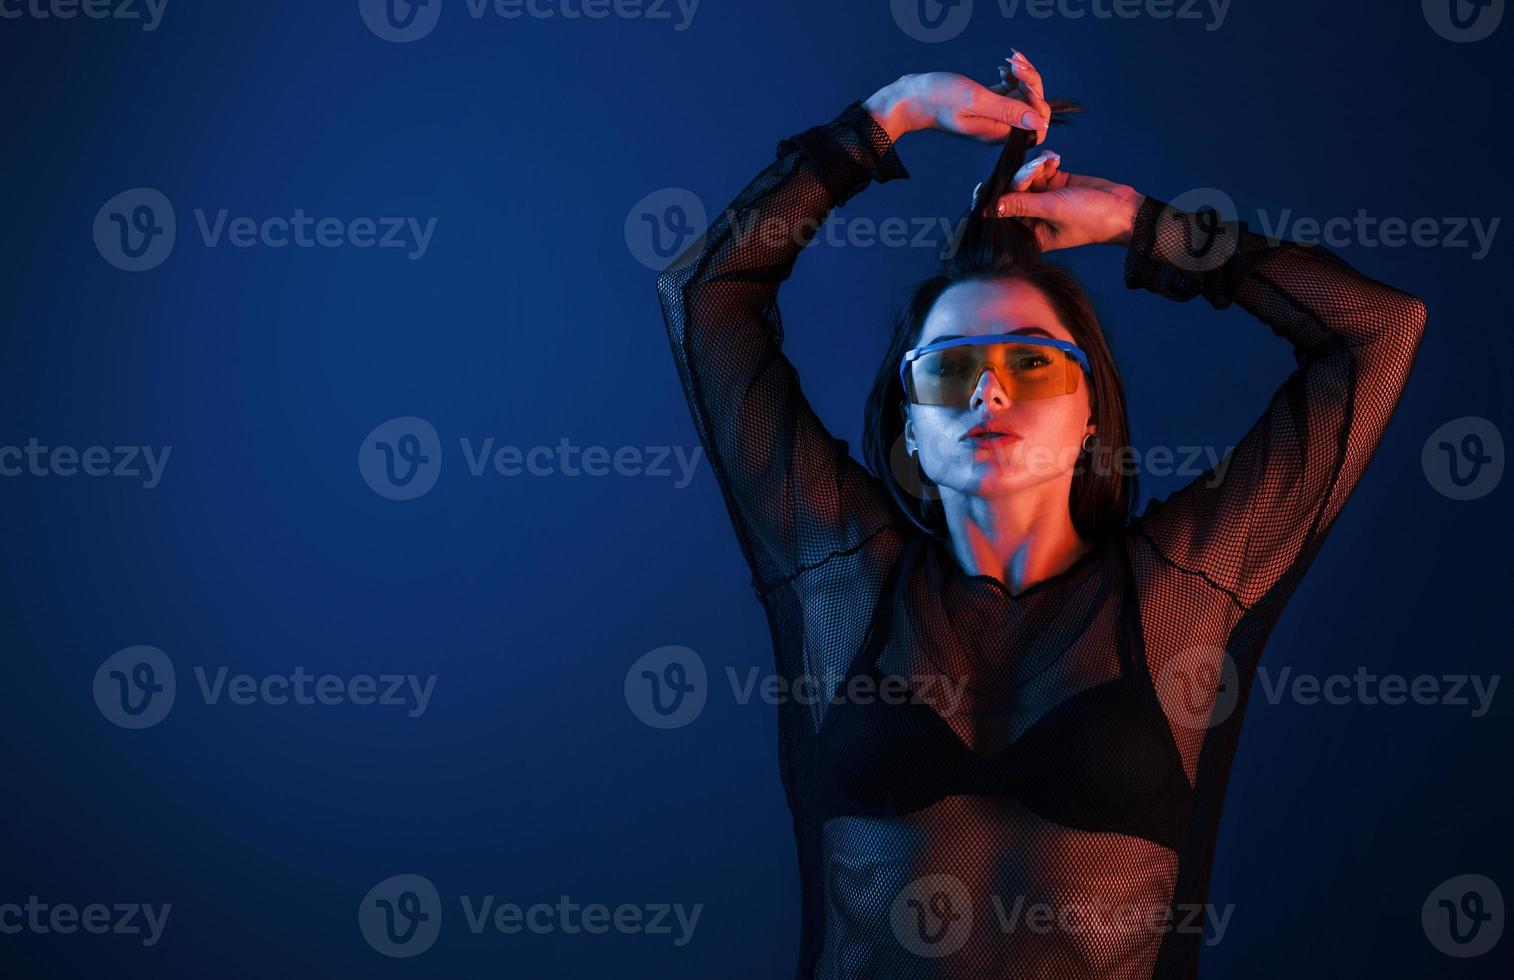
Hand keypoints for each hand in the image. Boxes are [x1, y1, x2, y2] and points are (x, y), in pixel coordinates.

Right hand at [864, 52, 1049, 145]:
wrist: (912, 97)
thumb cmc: (939, 99)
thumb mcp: (976, 101)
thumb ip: (1008, 111)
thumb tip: (1039, 123)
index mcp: (998, 133)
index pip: (1036, 124)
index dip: (1038, 102)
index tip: (1022, 82)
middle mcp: (999, 127)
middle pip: (1032, 107)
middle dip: (1031, 82)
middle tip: (1015, 62)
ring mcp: (995, 116)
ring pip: (1023, 96)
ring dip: (1022, 75)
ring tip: (1010, 59)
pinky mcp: (989, 104)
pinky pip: (1011, 91)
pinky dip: (1012, 77)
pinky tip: (1002, 67)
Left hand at [981, 152, 1146, 250]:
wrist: (1123, 208)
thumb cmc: (1091, 219)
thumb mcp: (1054, 210)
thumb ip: (1023, 205)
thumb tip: (992, 207)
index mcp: (1030, 235)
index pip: (1003, 217)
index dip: (992, 202)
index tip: (981, 187)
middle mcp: (1033, 218)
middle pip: (1013, 193)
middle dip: (1022, 176)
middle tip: (1037, 168)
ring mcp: (1044, 199)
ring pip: (1026, 178)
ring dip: (1035, 166)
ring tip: (1051, 162)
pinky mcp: (1055, 184)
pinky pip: (1040, 169)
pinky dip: (1045, 162)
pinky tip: (1056, 160)